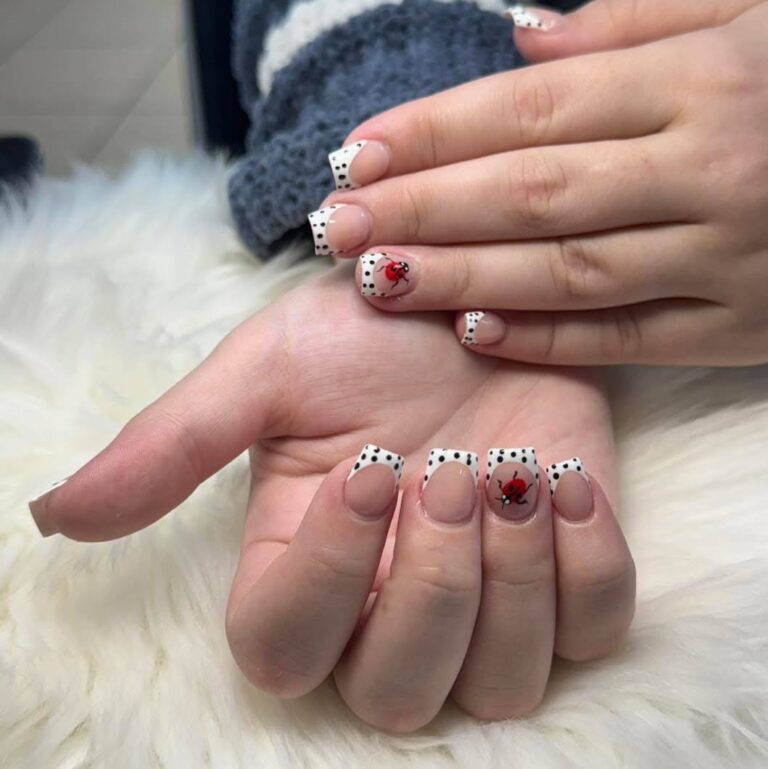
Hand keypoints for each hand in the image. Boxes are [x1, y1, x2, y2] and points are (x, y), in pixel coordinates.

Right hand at [30, 267, 633, 730]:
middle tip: (444, 473)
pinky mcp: (567, 574)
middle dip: (429, 588)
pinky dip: (587, 567)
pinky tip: (565, 480)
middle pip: (396, 692)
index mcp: (305, 558)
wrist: (477, 294)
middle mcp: (388, 600)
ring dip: (511, 583)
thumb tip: (56, 517)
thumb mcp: (271, 369)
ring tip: (509, 470)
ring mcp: (487, 598)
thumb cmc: (373, 330)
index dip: (321, 579)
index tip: (364, 469)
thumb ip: (176, 445)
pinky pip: (592, 633)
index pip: (282, 647)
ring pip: (500, 684)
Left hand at [313, 1, 767, 364]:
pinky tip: (474, 333)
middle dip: (424, 211)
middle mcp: (710, 168)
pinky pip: (630, 340)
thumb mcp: (758, 9)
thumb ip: (642, 18)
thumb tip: (526, 40)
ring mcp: (728, 257)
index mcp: (707, 78)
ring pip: (569, 272)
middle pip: (532, 193)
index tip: (355, 159)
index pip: (532, 110)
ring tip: (380, 281)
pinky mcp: (744, 327)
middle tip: (338, 228)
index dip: (433, 135)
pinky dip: (549, 338)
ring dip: (463, 281)